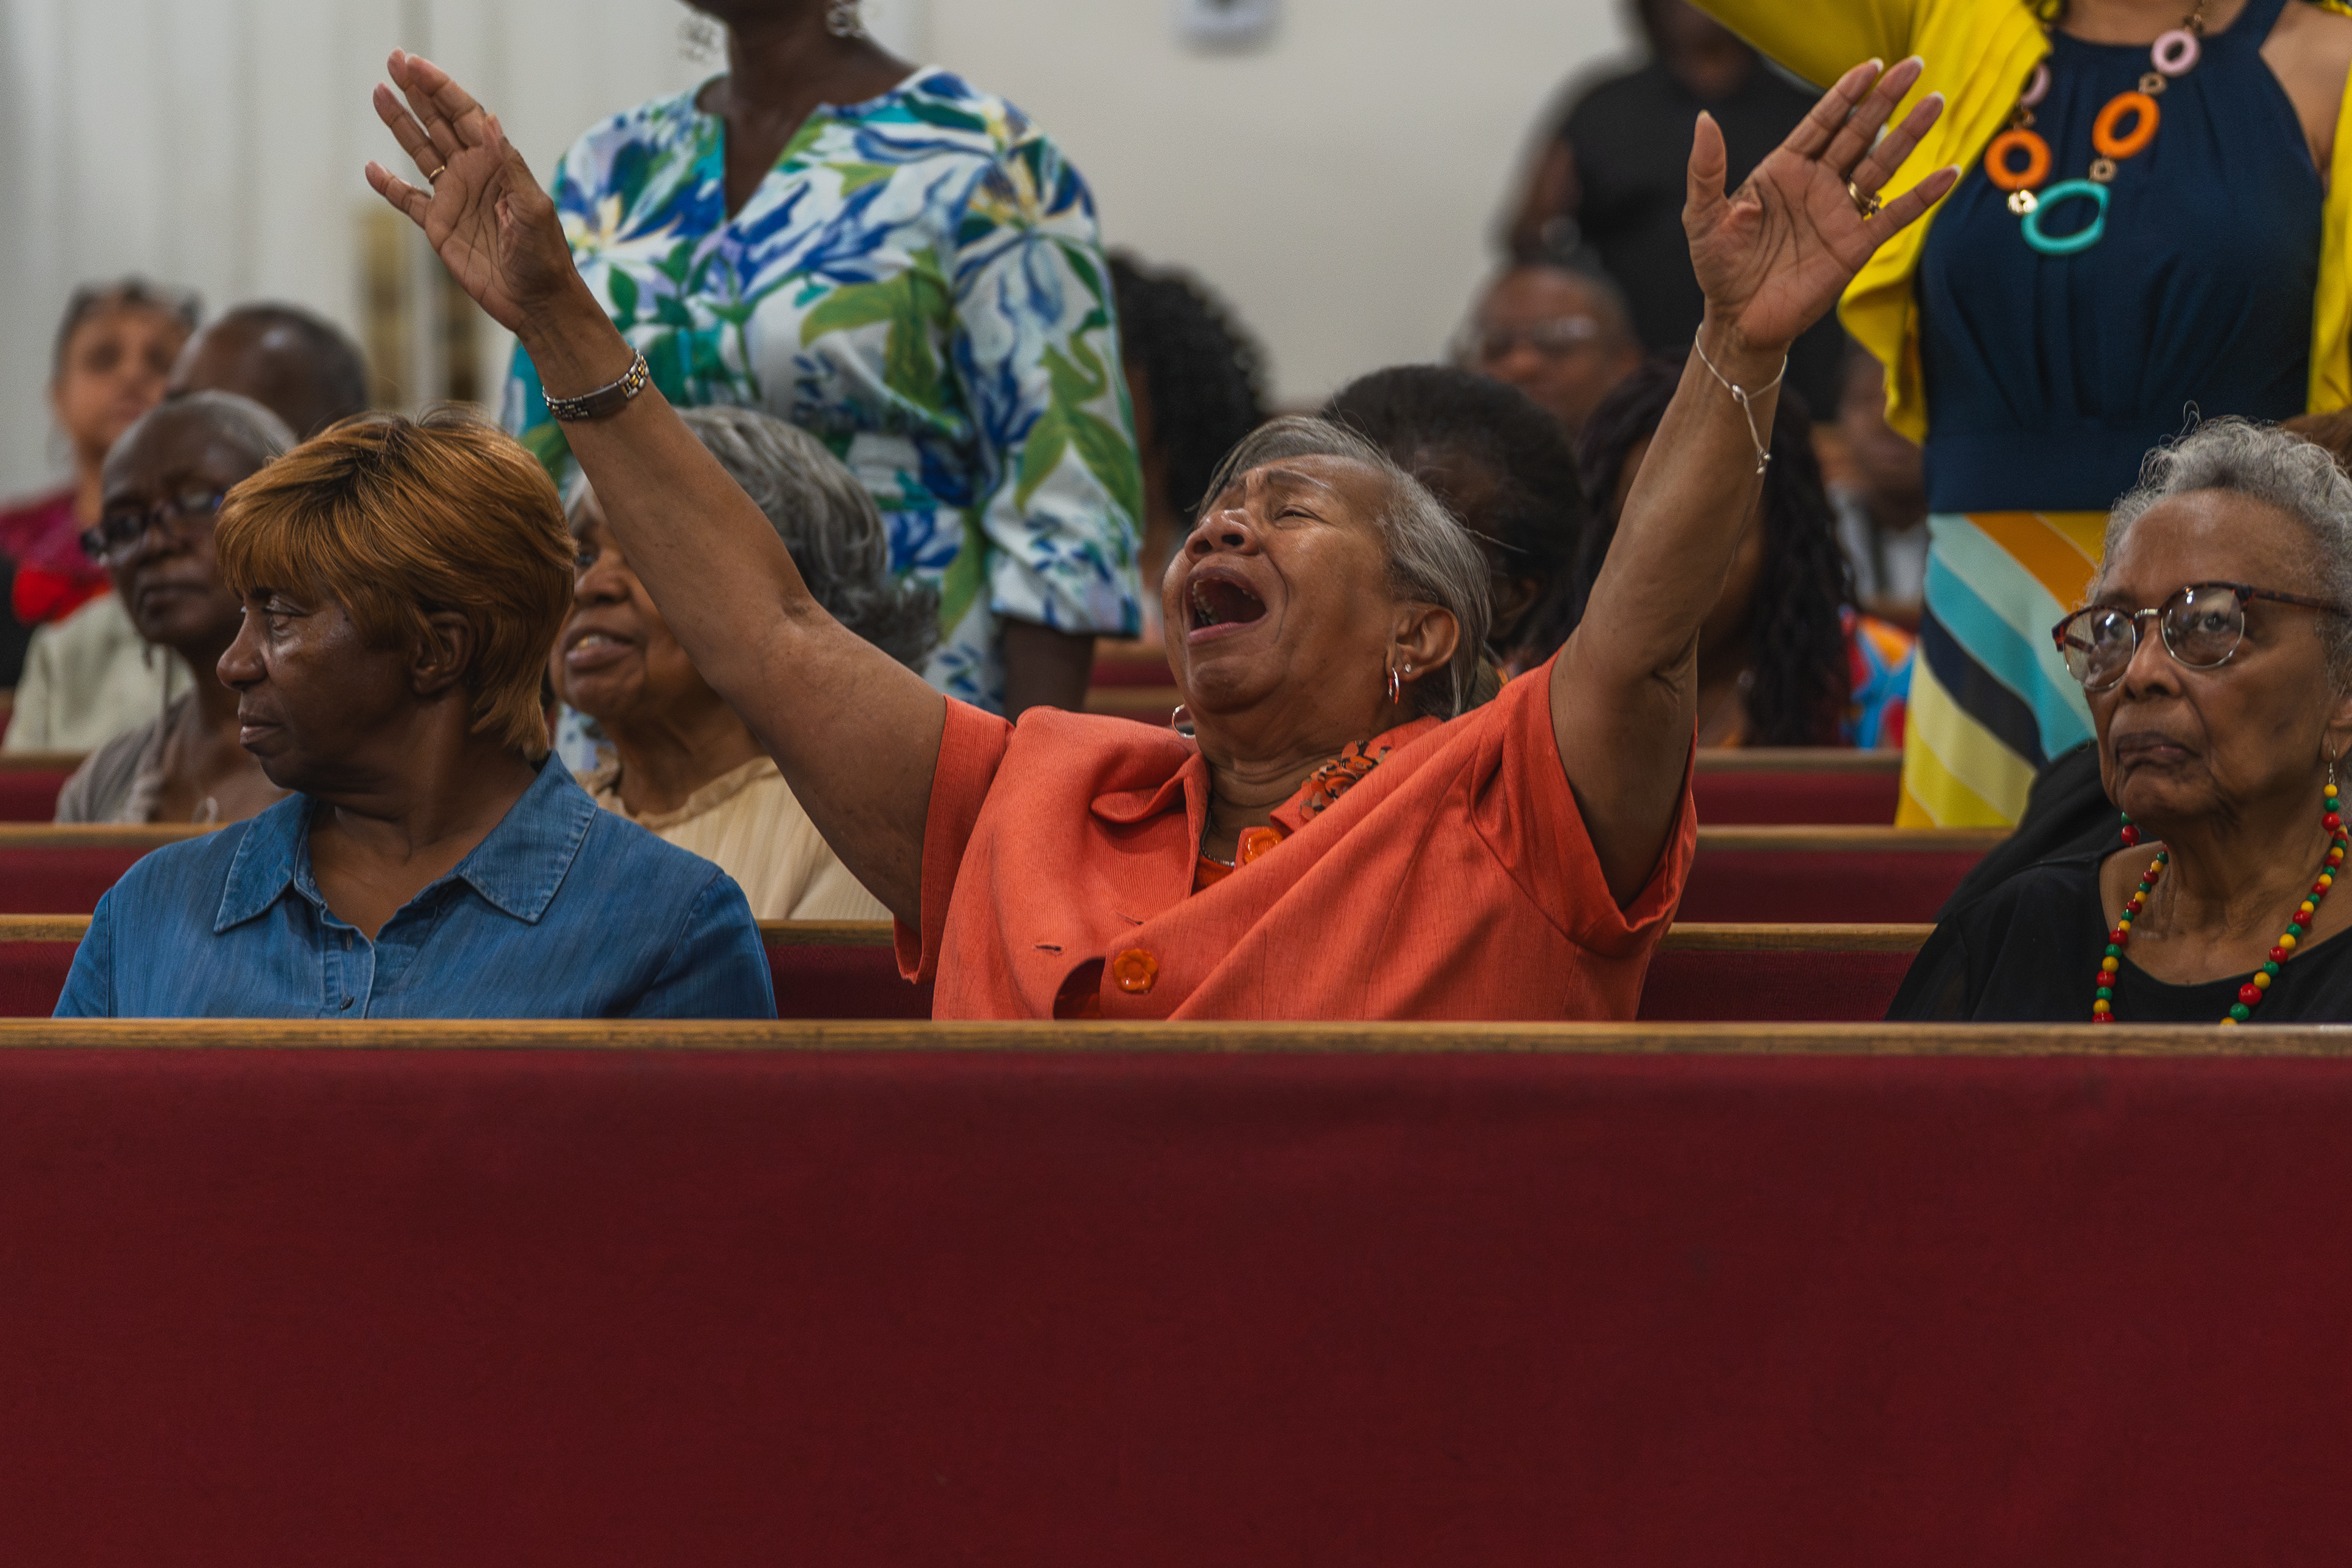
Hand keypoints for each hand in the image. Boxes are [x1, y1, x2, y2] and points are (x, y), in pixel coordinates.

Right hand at [364, 51, 585, 337]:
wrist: (538, 301)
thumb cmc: (545, 255)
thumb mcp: (533, 209)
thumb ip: (510, 166)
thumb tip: (491, 121)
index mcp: (498, 163)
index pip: (466, 115)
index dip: (441, 88)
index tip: (415, 64)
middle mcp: (473, 173)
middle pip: (439, 123)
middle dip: (418, 92)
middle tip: (393, 60)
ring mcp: (454, 198)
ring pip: (421, 151)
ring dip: (400, 123)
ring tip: (379, 92)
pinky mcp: (439, 226)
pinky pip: (407, 199)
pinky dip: (388, 185)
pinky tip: (371, 168)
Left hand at [1685, 57, 1958, 358]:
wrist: (1737, 321)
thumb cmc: (1718, 268)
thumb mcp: (1703, 217)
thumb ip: (1706, 170)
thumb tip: (1704, 120)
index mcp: (1784, 170)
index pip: (1821, 123)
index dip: (1846, 94)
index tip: (1873, 66)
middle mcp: (1817, 185)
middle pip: (1858, 134)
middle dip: (1885, 100)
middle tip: (1914, 66)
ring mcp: (1839, 213)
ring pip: (1881, 165)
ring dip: (1909, 135)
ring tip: (1935, 101)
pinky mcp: (1855, 246)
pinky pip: (1895, 215)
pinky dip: (1922, 195)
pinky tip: (1949, 172)